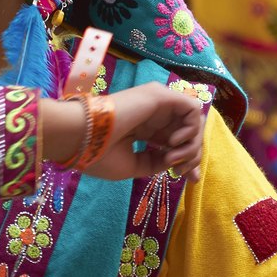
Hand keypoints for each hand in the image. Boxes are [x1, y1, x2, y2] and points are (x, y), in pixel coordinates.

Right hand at [42, 83, 208, 179]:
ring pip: (194, 120)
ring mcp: (157, 103)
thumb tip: (175, 162)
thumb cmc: (100, 154)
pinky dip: (191, 128)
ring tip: (173, 158)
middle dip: (194, 155)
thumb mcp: (133, 166)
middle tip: (184, 172)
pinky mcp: (160, 95)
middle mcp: (154, 115)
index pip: (176, 142)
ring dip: (192, 144)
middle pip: (189, 132)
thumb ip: (156, 163)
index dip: (189, 160)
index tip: (191, 181)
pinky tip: (173, 142)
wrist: (82, 138)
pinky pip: (192, 109)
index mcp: (145, 130)